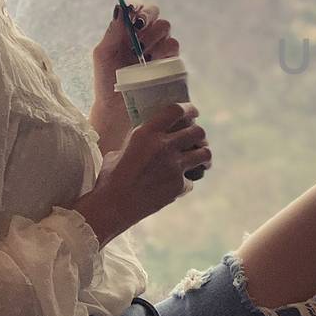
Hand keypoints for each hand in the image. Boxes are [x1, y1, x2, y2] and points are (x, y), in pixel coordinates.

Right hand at [79, 102, 211, 239]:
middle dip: (200, 134)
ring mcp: (174, 167)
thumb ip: (140, 141)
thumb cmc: (111, 177)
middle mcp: (164, 146)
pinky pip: (191, 180)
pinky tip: (176, 186)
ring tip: (200, 160)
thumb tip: (149, 136)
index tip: (193, 112)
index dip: (189, 109)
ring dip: (203, 156)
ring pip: (204, 153)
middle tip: (197, 139)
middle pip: (197, 131)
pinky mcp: (178, 186)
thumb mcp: (121, 150)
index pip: (177, 110)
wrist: (112, 206)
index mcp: (147, 133)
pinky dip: (185, 183)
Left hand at [89, 1, 182, 151]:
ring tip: (141, 53)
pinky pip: (174, 46)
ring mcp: (159, 50)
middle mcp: (145, 38)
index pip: (138, 10)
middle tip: (138, 33)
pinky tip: (151, 61)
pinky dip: (163, 50)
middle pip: (156, 15)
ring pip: (166, 29)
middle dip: (148, 19)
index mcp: (128, 33)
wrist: (117, 109)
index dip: (139, 9)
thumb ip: (112, 31)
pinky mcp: (169, 63)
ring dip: (154, 36)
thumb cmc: (107, 81)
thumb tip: (121, 7)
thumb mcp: (103, 54)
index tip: (133, 17)